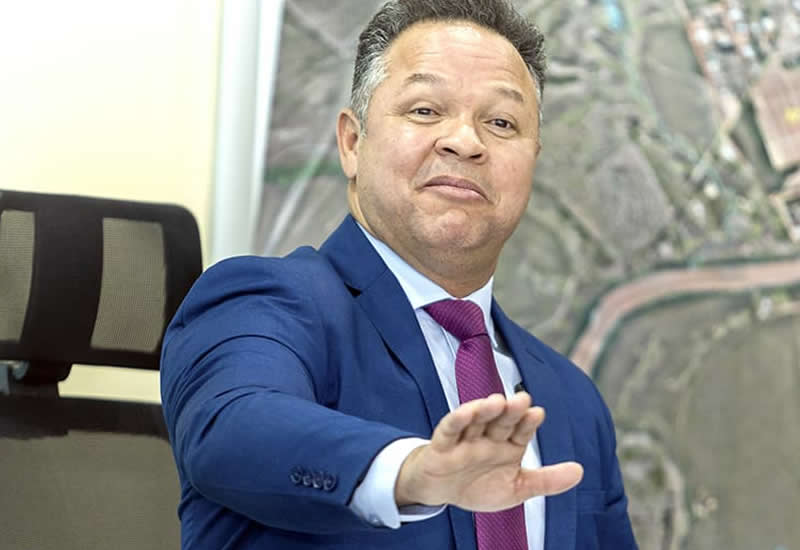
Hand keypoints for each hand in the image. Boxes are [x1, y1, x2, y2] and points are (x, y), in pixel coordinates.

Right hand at [394, 392, 582, 511]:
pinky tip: (466, 412)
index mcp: (507, 445)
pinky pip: (449, 429)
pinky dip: (457, 420)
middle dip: (510, 410)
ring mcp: (465, 439)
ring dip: (485, 410)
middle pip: (500, 420)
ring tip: (496, 402)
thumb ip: (547, 481)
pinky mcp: (443, 445)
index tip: (537, 413)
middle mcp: (488, 438)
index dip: (528, 422)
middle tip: (521, 399)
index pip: (521, 430)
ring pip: (476, 420)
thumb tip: (580, 471)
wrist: (441, 493)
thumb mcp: (516, 488)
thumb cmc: (478, 485)